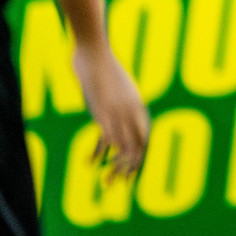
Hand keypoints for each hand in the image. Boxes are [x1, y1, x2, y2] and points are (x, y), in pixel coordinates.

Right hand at [72, 37, 149, 181]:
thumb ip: (118, 104)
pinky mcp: (103, 109)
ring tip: (107, 182)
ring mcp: (118, 111)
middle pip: (139, 145)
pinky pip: (106, 137)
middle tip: (120, 184)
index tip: (129, 172)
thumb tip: (112, 116)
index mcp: (137, 105)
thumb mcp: (115, 89)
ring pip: (124, 146)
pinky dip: (99, 152)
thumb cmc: (102, 68)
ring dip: (116, 167)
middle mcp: (132, 110)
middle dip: (130, 167)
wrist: (94, 50)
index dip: (139, 156)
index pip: (145, 137)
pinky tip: (90, 162)